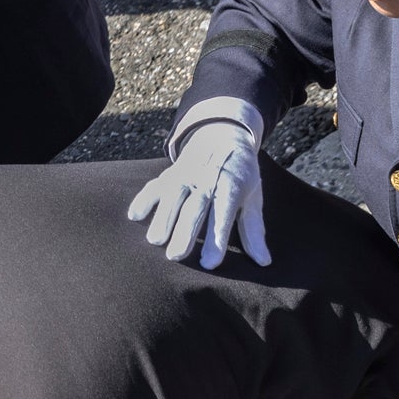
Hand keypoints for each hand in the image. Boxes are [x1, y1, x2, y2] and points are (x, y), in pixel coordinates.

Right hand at [127, 110, 270, 267]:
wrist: (223, 135)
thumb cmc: (240, 175)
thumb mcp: (253, 197)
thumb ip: (254, 230)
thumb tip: (264, 262)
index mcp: (231, 185)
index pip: (223, 213)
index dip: (216, 239)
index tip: (209, 263)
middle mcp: (207, 180)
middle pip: (194, 207)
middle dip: (184, 231)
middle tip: (175, 256)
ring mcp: (185, 175)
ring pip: (172, 196)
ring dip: (162, 217)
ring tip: (155, 240)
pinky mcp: (168, 175)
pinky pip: (154, 185)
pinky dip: (144, 199)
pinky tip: (135, 215)